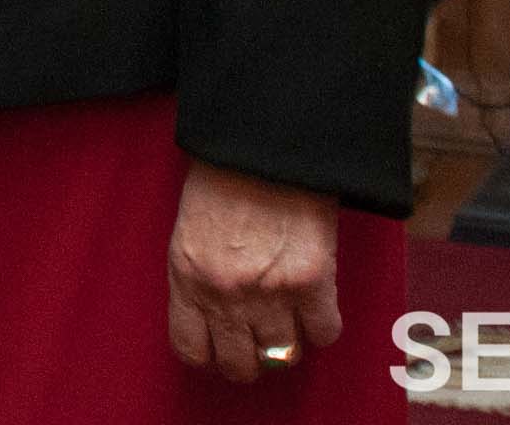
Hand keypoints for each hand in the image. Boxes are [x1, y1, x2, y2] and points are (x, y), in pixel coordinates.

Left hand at [167, 157, 343, 382]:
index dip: (210, 354)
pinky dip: (323, 326)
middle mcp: (224, 293)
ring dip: (288, 344)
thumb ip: (199, 273)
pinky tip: (317, 308)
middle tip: (260, 343)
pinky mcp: (312, 283)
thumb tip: (217, 312)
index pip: (190, 347)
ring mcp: (269, 292)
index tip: (222, 348)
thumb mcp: (191, 227)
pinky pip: (323, 333)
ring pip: (282, 355)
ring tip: (290, 324)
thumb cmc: (223, 175)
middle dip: (251, 359)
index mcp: (186, 275)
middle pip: (239, 363)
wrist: (263, 145)